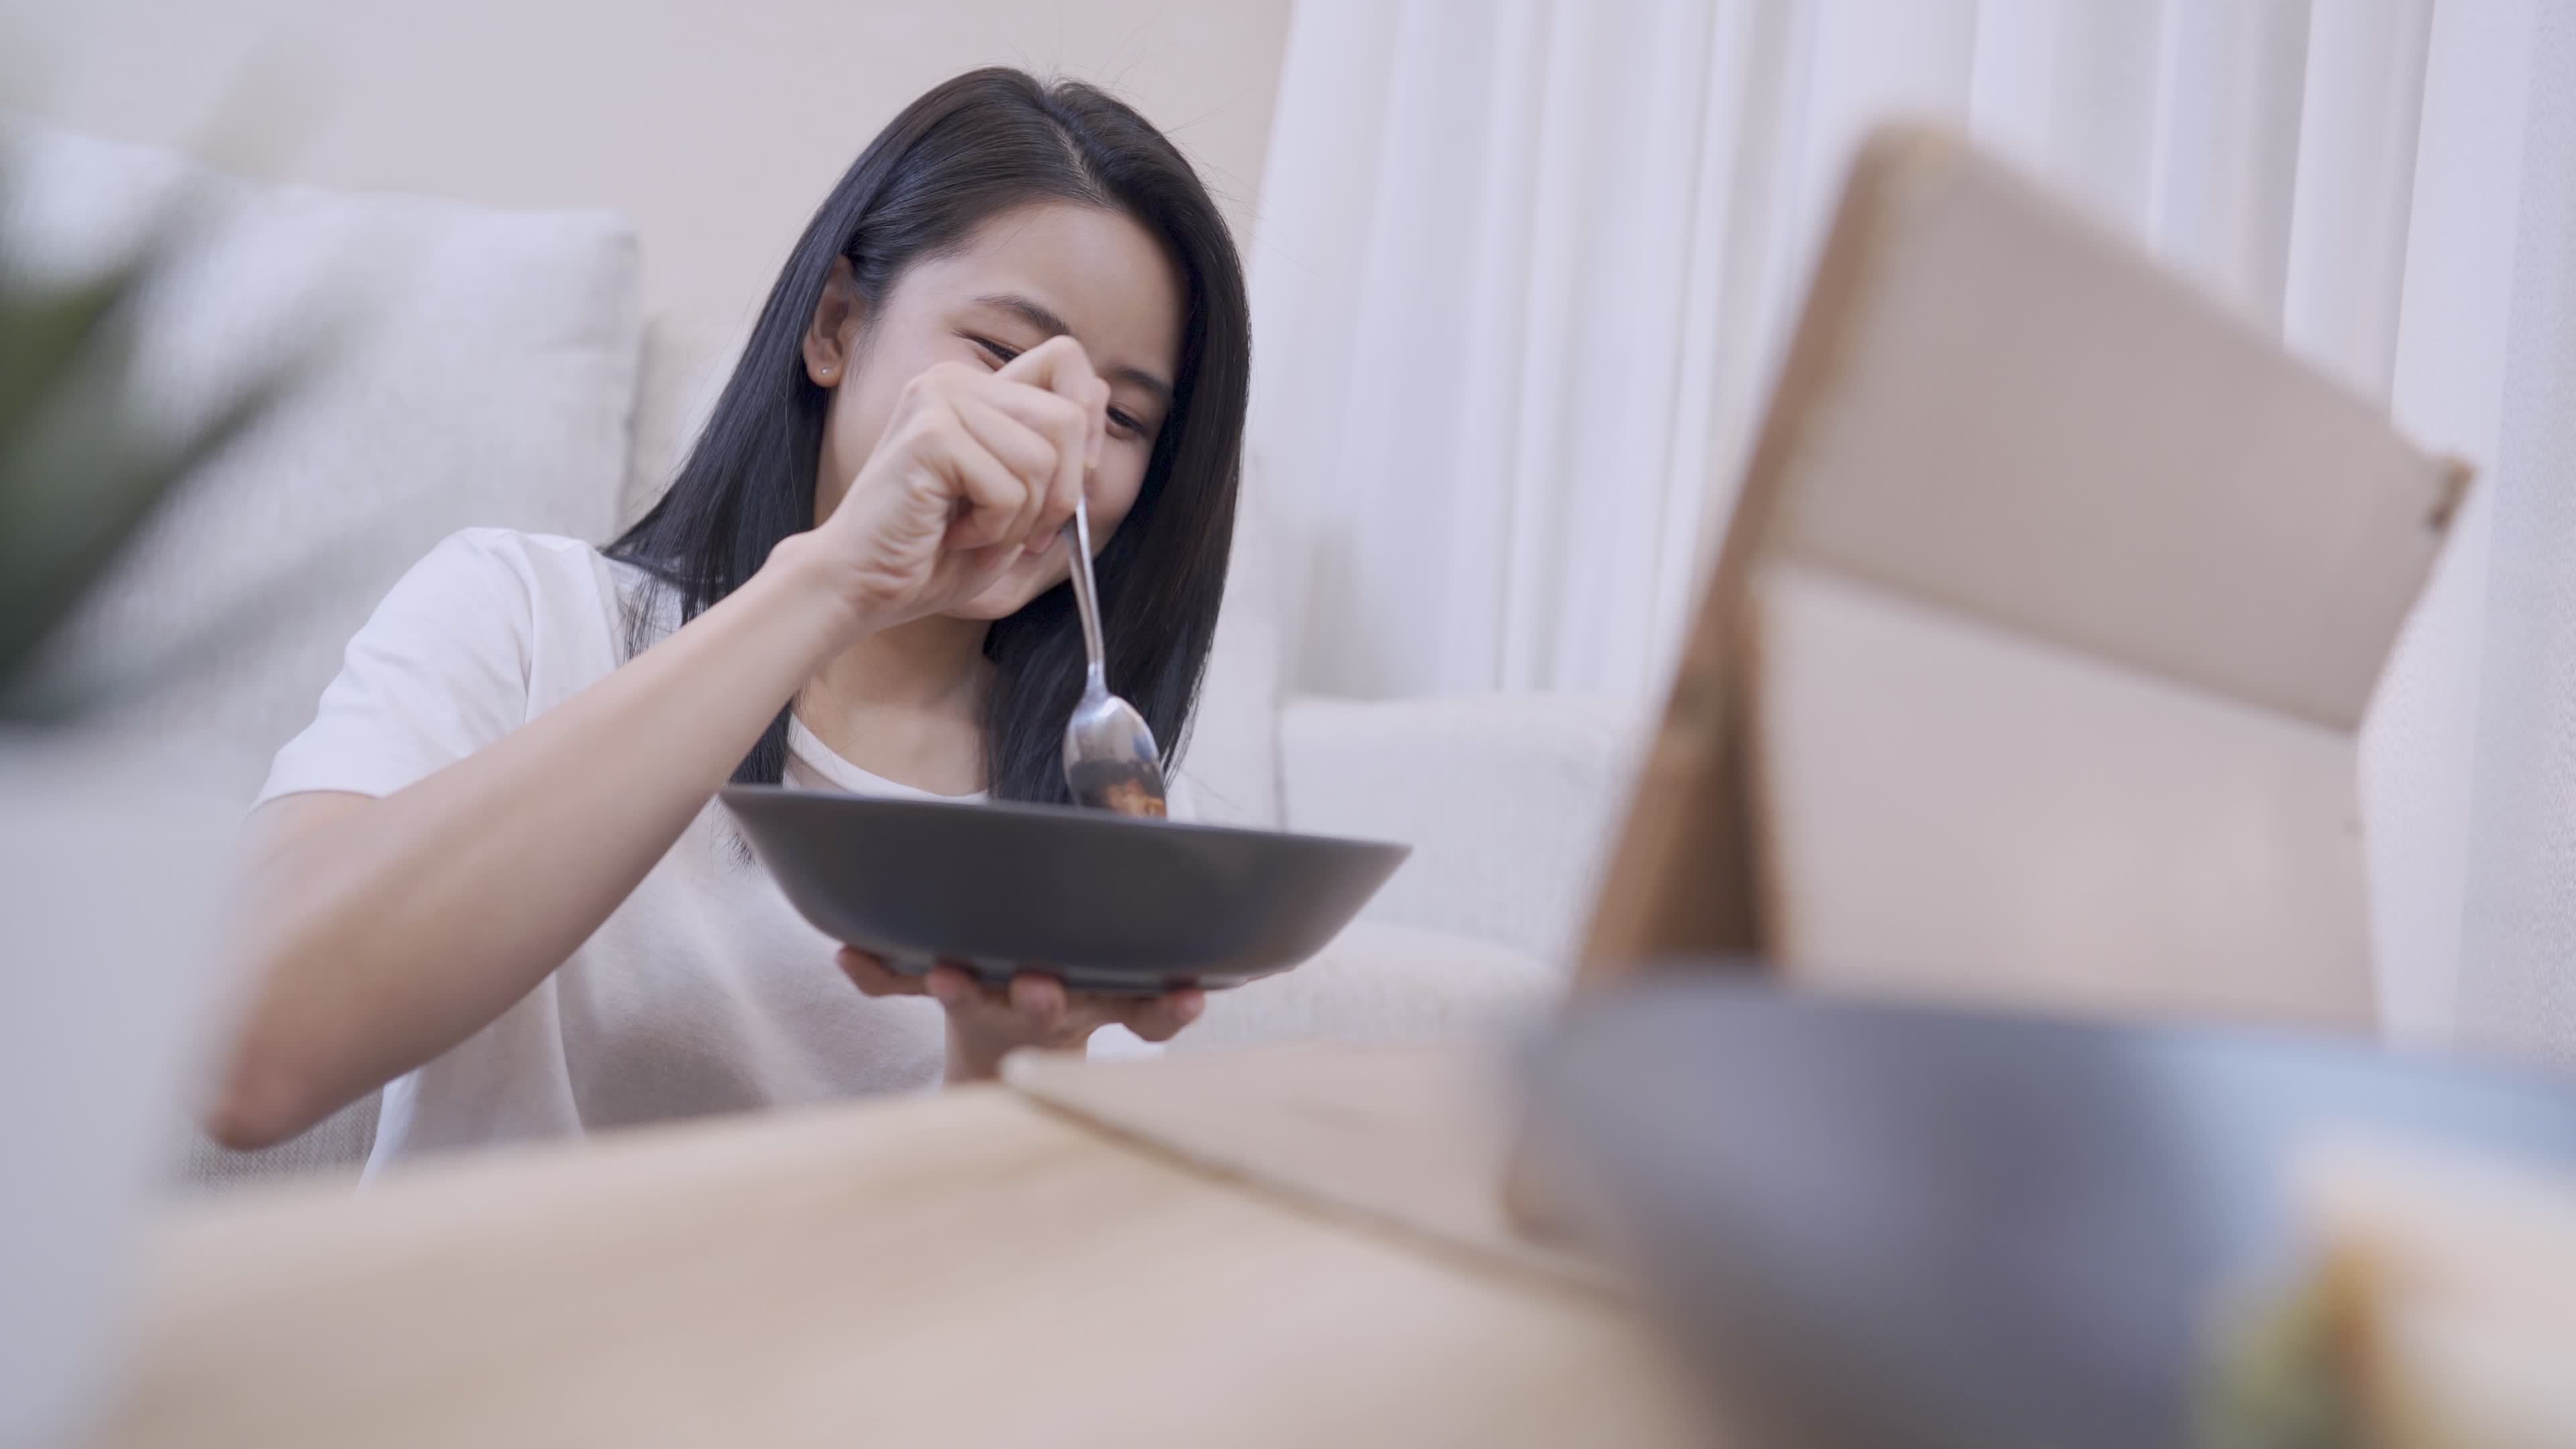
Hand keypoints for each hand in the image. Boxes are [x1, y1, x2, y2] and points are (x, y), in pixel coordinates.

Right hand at [797, 334, 1111, 630]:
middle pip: (1069, 417)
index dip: (1088, 425)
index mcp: (976, 388)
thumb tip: (1101, 396)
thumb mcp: (1018, 502)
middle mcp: (955, 381)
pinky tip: (949, 533)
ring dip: (1020, 519)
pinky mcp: (931, 435)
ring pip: (1042, 458)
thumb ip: (1057, 452)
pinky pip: (1009, 488)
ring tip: (972, 531)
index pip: (1067, 361)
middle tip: (1017, 530)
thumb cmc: (934, 554)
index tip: (1067, 483)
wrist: (862, 587)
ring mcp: (939, 401)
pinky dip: (992, 530)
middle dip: (1060, 493)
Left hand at [839, 948, 1205, 1083]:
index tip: (1189, 996)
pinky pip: (902, 985)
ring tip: (945, 970)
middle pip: (1050, 1010)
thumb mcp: (1120, 969)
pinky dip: (876, 973)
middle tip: (1040, 988)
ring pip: (976, 1001)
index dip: (1169, 1010)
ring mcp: (990, 1005)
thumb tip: (1154, 805)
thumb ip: (1134, 917)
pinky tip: (849, 954)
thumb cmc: (1077, 983)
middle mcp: (1049, 1008)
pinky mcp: (942, 993)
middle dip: (1043, 999)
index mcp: (1104, 1000)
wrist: (1003, 1059)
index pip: (1148, 1013)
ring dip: (959, 987)